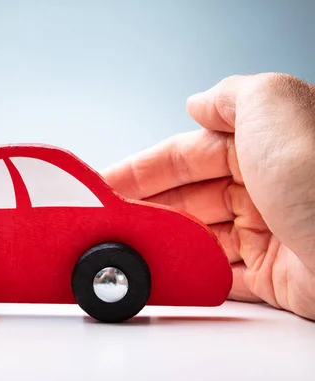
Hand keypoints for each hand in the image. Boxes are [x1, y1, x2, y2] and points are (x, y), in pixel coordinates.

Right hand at [103, 73, 314, 319]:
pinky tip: (165, 271)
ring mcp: (271, 233)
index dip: (144, 167)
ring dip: (163, 241)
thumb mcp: (275, 105)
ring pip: (199, 236)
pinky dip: (190, 273)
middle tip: (111, 220)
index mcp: (267, 144)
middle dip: (147, 207)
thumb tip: (197, 104)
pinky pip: (220, 275)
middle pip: (189, 197)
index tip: (108, 183)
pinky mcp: (277, 279)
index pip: (189, 154)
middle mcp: (268, 186)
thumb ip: (232, 96)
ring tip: (130, 247)